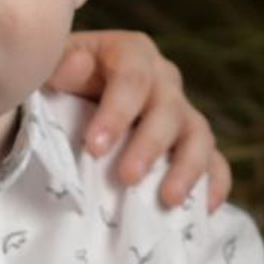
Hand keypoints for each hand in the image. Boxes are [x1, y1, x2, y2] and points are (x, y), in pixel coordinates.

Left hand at [48, 29, 229, 209]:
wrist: (68, 103)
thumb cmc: (57, 86)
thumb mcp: (48, 68)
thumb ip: (56, 65)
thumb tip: (75, 66)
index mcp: (130, 54)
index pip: (132, 77)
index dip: (117, 112)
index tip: (95, 148)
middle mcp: (163, 80)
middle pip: (168, 108)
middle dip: (149, 145)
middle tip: (127, 178)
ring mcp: (181, 113)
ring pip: (198, 134)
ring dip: (187, 167)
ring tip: (169, 200)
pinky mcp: (191, 144)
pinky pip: (215, 162)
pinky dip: (214, 183)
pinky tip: (205, 208)